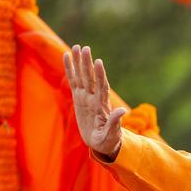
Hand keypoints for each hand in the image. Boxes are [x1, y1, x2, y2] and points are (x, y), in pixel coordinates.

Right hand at [63, 44, 127, 159]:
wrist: (102, 143)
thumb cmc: (108, 140)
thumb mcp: (111, 134)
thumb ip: (115, 122)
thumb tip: (123, 110)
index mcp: (102, 106)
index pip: (101, 87)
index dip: (100, 75)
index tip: (98, 62)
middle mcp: (94, 98)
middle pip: (90, 78)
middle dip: (87, 64)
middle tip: (85, 48)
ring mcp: (86, 97)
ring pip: (82, 77)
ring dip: (79, 62)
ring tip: (76, 47)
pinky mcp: (79, 98)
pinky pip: (73, 81)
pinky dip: (70, 69)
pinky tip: (67, 56)